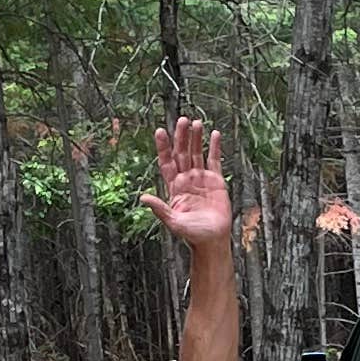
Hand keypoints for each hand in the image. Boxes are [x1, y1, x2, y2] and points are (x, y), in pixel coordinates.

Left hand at [144, 114, 231, 253]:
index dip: (163, 147)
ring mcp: (201, 179)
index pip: (167, 162)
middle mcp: (187, 179)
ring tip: (196, 123)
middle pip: (182, 153)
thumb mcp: (173, 222)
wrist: (212, 240)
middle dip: (181, 137)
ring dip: (196, 138)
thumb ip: (160, 209)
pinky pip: (214, 160)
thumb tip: (143, 198)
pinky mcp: (216, 181)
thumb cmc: (192, 234)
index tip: (160, 131)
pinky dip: (215, 148)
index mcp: (175, 187)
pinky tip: (215, 134)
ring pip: (197, 153)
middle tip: (182, 120)